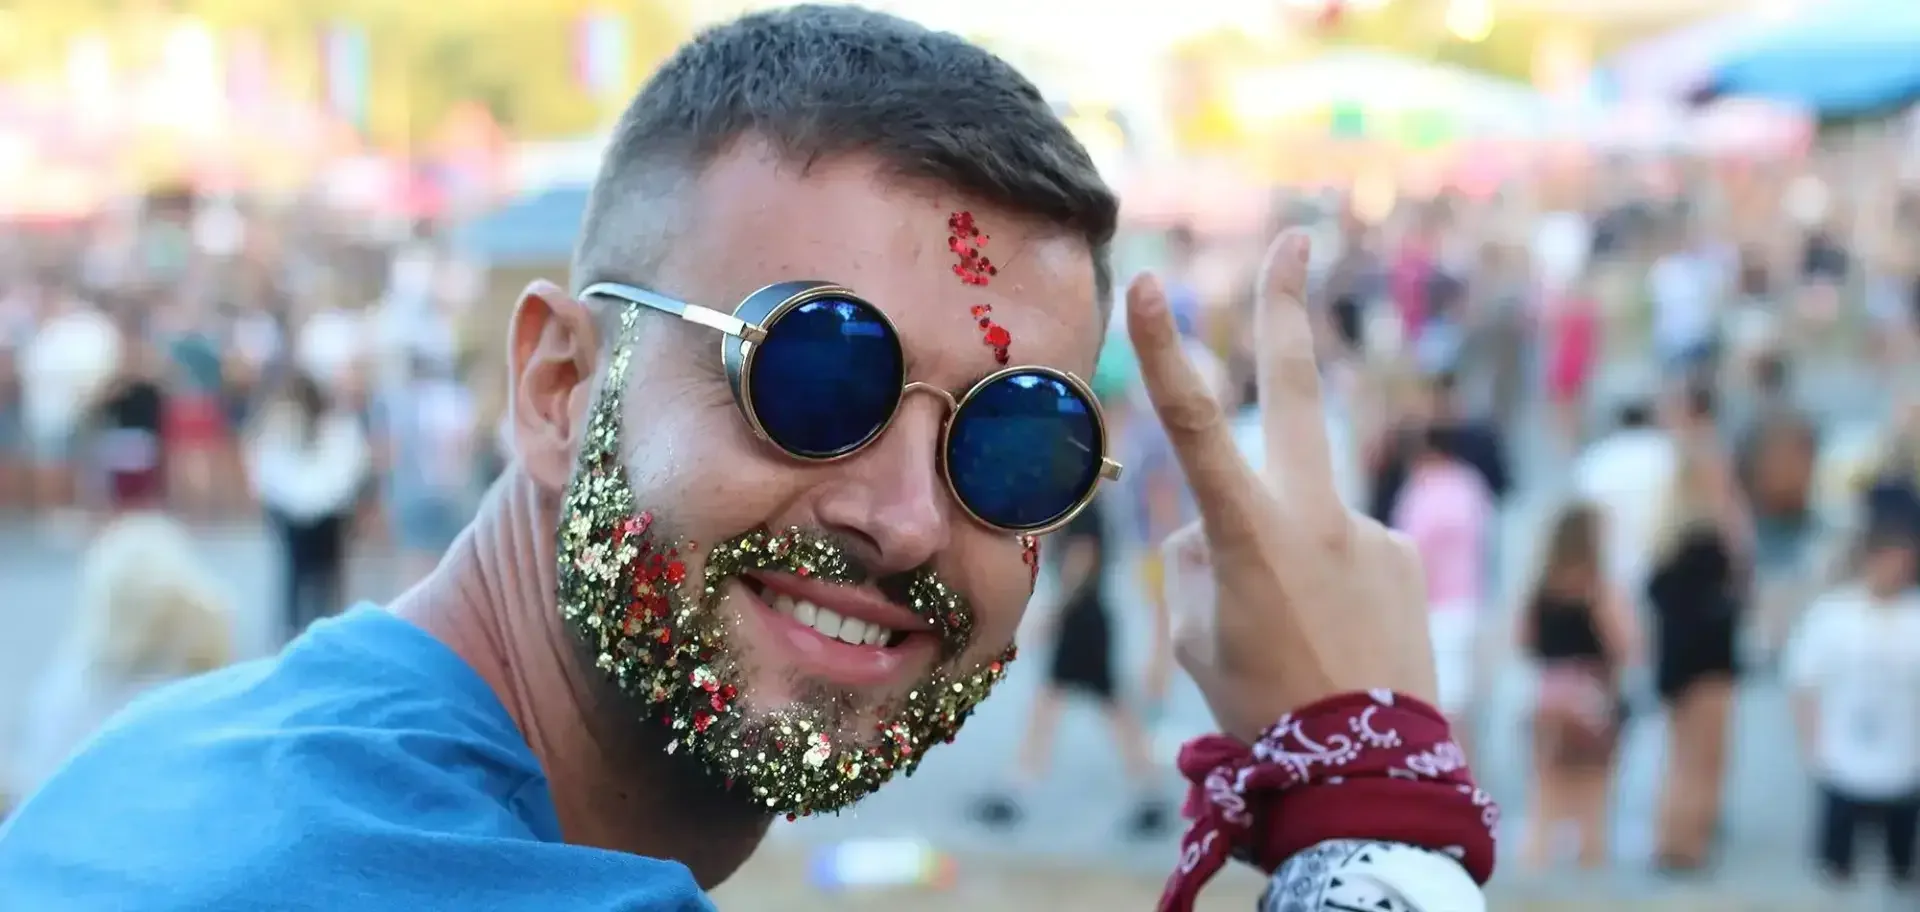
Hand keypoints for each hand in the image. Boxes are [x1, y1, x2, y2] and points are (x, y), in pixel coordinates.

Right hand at [1125, 233, 1435, 742]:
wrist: (1369, 768)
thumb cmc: (1262, 705)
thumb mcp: (1196, 636)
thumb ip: (1196, 562)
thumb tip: (1210, 524)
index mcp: (1248, 533)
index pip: (1194, 425)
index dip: (1165, 351)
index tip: (1148, 282)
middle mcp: (1315, 514)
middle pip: (1297, 390)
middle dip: (1289, 309)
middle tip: (1295, 238)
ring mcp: (1368, 529)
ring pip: (1303, 516)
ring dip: (1291, 560)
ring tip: (1300, 641)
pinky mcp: (1404, 553)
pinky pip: (1344, 553)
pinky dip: (1331, 588)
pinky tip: (1337, 639)